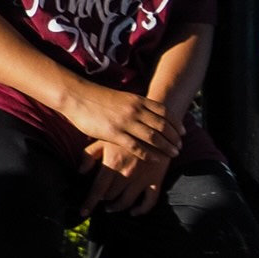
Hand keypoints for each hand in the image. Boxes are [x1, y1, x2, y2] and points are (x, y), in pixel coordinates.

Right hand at [60, 82, 179, 161]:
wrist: (75, 95)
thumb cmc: (97, 98)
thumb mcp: (122, 97)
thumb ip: (136, 105)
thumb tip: (149, 114)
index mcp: (137, 100)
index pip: (164, 111)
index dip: (176, 123)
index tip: (183, 132)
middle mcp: (134, 110)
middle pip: (163, 126)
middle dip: (175, 138)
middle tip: (180, 147)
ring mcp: (125, 122)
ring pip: (154, 137)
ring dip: (167, 147)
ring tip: (174, 154)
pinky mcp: (114, 134)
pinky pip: (138, 147)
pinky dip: (151, 154)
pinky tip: (158, 160)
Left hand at [80, 139, 167, 215]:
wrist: (154, 127)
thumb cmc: (125, 131)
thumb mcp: (103, 139)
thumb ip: (89, 155)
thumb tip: (81, 172)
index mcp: (112, 163)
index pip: (97, 189)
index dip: (89, 203)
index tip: (83, 213)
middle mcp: (126, 174)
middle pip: (111, 196)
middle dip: (103, 199)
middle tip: (100, 198)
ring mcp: (142, 178)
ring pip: (127, 201)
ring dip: (117, 207)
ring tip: (111, 207)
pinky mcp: (155, 180)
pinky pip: (150, 201)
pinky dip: (141, 210)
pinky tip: (133, 212)